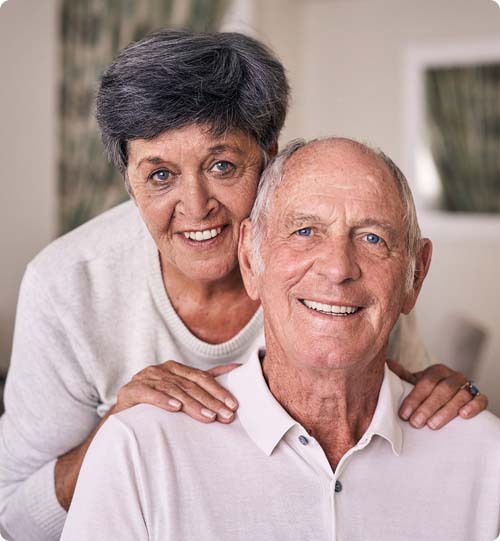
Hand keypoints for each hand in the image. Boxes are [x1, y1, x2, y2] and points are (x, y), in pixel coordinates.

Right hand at [114, 361, 240, 422]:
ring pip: (174, 390)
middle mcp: (161, 370)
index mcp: (175, 369)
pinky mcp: (131, 390)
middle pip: (190, 384)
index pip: (201, 377)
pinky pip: (149, 393)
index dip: (218, 390)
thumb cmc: (156, 404)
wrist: (123, 417)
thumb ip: (207, 380)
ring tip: (208, 417)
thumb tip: (238, 368)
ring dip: (192, 404)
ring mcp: (145, 378)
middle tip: (226, 416)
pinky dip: (162, 400)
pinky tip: (175, 408)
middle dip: (210, 401)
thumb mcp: (182, 391)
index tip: (234, 406)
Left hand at [387, 360, 487, 429]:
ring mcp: (468, 386)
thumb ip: (402, 376)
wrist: (450, 394)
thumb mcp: (415, 383)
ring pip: (460, 396)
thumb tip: (387, 364)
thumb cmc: (430, 391)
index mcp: (436, 371)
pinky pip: (480, 400)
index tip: (404, 414)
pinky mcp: (479, 397)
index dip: (414, 398)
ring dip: (446, 411)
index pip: (426, 382)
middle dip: (427, 407)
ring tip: (433, 425)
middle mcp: (453, 376)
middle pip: (442, 390)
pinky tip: (464, 416)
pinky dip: (473, 407)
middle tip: (416, 423)